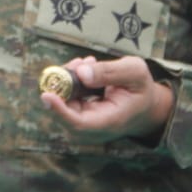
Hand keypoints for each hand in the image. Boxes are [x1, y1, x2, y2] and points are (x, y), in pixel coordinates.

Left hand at [40, 55, 174, 144]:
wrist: (144, 106)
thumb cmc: (140, 89)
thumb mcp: (134, 71)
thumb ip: (109, 71)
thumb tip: (81, 73)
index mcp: (111, 122)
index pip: (78, 124)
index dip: (60, 110)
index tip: (47, 94)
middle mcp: (94, 129)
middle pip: (65, 113)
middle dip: (64, 84)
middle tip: (78, 62)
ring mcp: (85, 124)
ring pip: (63, 104)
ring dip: (67, 80)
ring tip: (86, 62)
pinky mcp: (79, 115)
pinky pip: (66, 99)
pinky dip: (70, 82)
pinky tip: (84, 68)